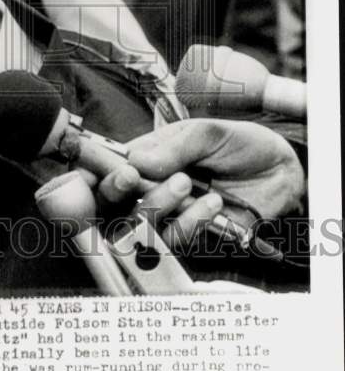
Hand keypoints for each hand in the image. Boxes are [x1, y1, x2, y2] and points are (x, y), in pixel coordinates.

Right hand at [94, 118, 304, 245]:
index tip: (90, 170)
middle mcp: (151, 186)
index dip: (91, 172)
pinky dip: (191, 220)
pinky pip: (175, 238)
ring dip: (158, 203)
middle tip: (130, 177)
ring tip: (186, 182)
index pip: (105, 166)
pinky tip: (212, 202)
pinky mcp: (191, 235)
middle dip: (114, 191)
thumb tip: (134, 161)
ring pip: (139, 222)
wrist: (280, 170)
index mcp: (145, 155)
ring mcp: (170, 213)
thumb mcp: (206, 133)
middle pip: (110, 201)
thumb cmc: (240, 144)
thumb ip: (172, 147)